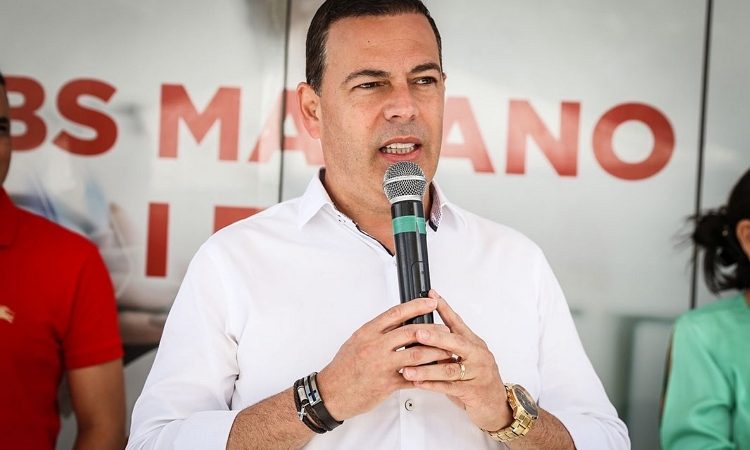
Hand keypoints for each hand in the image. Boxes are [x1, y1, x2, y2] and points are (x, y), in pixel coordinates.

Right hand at [316, 297, 452, 420]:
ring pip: (416, 354)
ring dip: (435, 352)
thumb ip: (378, 331)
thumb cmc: (344, 367)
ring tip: (446, 351)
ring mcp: (382, 365)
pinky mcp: (387, 384)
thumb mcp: (358, 341)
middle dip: (432, 330)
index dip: (416, 306)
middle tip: (445, 329)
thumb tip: (400, 320)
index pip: (396, 313)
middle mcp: (375, 346)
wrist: (332, 392)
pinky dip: (426, 375)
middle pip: (410, 332)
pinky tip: (436, 373)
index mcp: (368, 332)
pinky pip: (412, 378)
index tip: (430, 302)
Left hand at [402, 290, 511, 431]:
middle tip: (417, 333)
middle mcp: (477, 355)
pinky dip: (431, 385)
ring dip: (425, 368)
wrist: (497, 405)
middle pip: (455, 343)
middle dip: (435, 337)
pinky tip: (417, 383)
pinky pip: (449, 387)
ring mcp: (476, 373)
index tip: (432, 296)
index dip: (445, 309)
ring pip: (449, 368)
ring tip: (407, 366)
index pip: (458, 323)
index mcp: (474, 344)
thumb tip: (424, 334)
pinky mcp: (472, 391)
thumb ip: (450, 347)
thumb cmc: (479, 379)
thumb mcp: (467, 358)